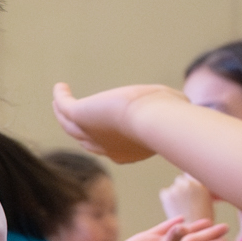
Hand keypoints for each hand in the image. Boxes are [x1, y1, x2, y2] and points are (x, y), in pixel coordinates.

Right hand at [52, 82, 181, 163]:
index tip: (104, 122)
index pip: (110, 147)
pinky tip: (60, 87)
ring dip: (63, 114)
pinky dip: (61, 97)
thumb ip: (172, 109)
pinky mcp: (80, 116)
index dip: (104, 137)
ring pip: (70, 126)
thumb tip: (183, 99)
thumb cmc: (167, 117)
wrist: (153, 120)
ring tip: (59, 102)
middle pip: (84, 140)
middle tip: (72, 117)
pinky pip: (65, 107)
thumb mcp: (171, 114)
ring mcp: (90, 133)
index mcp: (126, 153)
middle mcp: (104, 148)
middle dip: (77, 130)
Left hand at [158, 173, 215, 222]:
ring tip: (180, 206)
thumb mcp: (207, 202)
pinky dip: (167, 198)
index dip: (190, 183)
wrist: (191, 232)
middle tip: (183, 198)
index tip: (189, 190)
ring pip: (174, 186)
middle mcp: (189, 184)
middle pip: (182, 179)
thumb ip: (200, 190)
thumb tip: (191, 181)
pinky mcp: (167, 194)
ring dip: (175, 193)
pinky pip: (165, 192)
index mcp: (202, 185)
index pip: (193, 175)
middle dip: (182, 186)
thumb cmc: (202, 221)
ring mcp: (177, 188)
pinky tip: (173, 207)